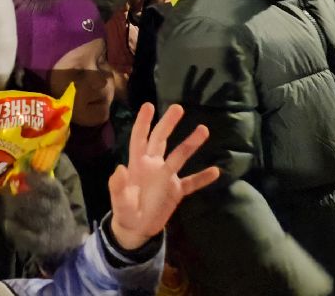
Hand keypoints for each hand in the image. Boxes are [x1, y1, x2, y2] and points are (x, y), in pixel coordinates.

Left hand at [108, 103, 219, 251]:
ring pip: (180, 156)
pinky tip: (216, 171)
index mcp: (137, 163)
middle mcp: (154, 165)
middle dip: (168, 123)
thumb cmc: (125, 210)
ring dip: (191, 144)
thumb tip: (120, 168)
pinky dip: (202, 177)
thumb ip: (118, 186)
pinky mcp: (177, 191)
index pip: (140, 138)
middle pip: (161, 139)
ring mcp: (167, 177)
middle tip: (178, 108)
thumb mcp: (118, 201)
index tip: (149, 105)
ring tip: (204, 129)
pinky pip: (191, 182)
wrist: (137, 229)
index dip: (143, 123)